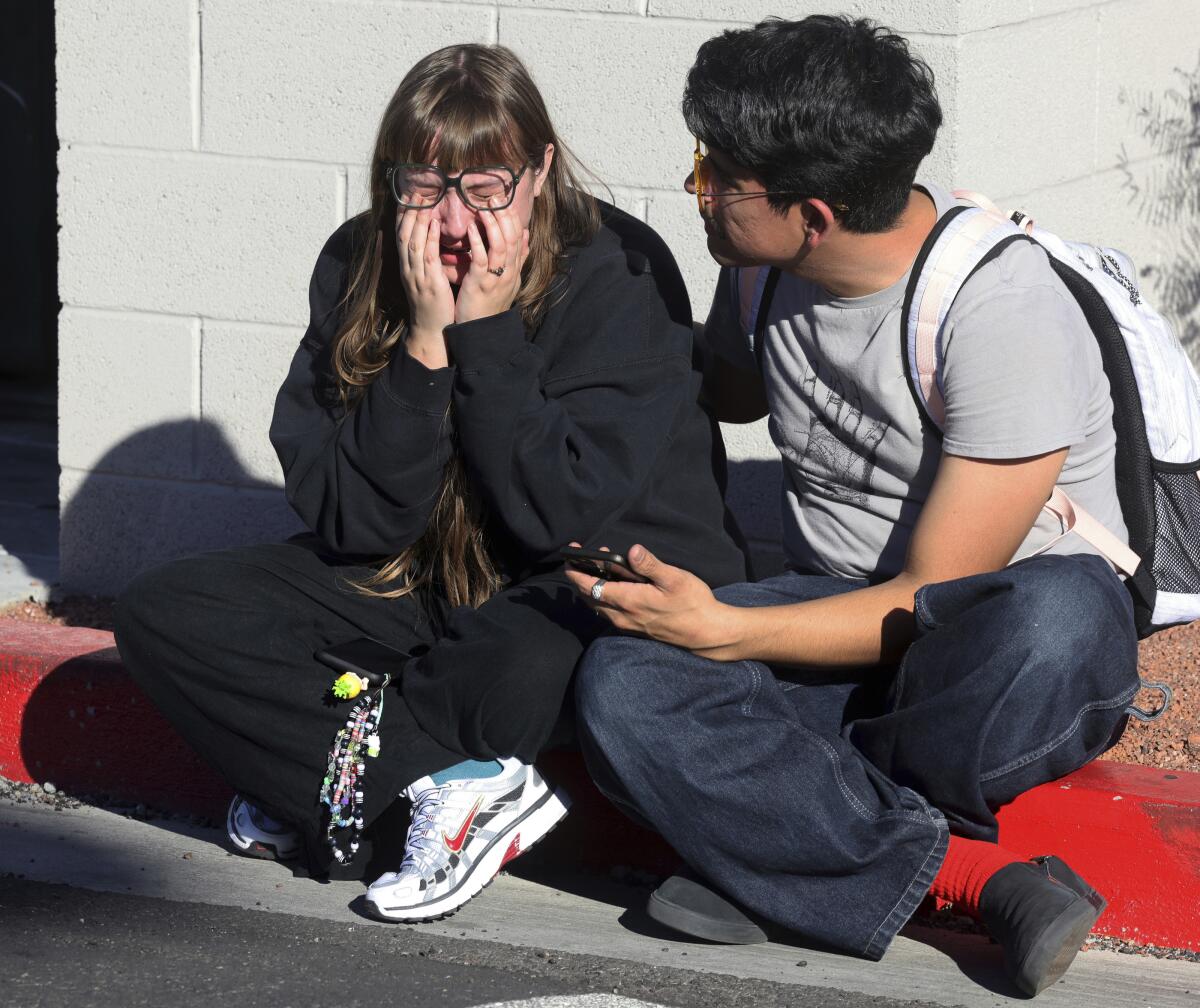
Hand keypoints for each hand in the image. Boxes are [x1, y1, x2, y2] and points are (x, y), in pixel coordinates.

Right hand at [395, 207, 455, 364]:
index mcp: (407, 267)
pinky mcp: (430, 284)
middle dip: (408, 211)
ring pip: (413, 242)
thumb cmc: (432, 305)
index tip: (407, 194)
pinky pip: (428, 257)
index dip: (403, 214)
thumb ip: (423, 260)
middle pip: (404, 234)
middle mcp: (408, 269)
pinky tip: (435, 223)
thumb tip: (426, 240)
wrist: (432, 331)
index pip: (400, 235)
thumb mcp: (423, 279)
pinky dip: (430, 238)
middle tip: (415, 190)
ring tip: (424, 199)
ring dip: (418, 219)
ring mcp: (417, 276)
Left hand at [454, 208, 529, 324]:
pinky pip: (482, 261)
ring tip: (484, 208)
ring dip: (492, 225)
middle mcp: (509, 272)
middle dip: (504, 216)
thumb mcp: (508, 280)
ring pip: (500, 247)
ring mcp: (496, 279)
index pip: (519, 238)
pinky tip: (471, 230)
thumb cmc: (488, 304)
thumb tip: (526, 235)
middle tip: (495, 197)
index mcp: (515, 270)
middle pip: (512, 239)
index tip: (505, 201)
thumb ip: (518, 258)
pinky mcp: (480, 285)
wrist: (481, 331)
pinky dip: (477, 243)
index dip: (513, 218)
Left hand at [564, 544, 739, 657]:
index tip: (569, 558)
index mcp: (628, 601)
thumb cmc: (693, 604)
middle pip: (587, 597)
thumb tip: (631, 550)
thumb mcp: (674, 578)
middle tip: (584, 558)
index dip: (575, 572)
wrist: (706, 633)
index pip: (589, 586)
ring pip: (597, 606)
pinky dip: (603, 598)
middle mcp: (622, 616)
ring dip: (592, 587)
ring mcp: (627, 624)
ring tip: (600, 568)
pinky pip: (609, 612)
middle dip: (580, 577)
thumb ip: (650, 565)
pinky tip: (614, 586)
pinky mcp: (634, 628)